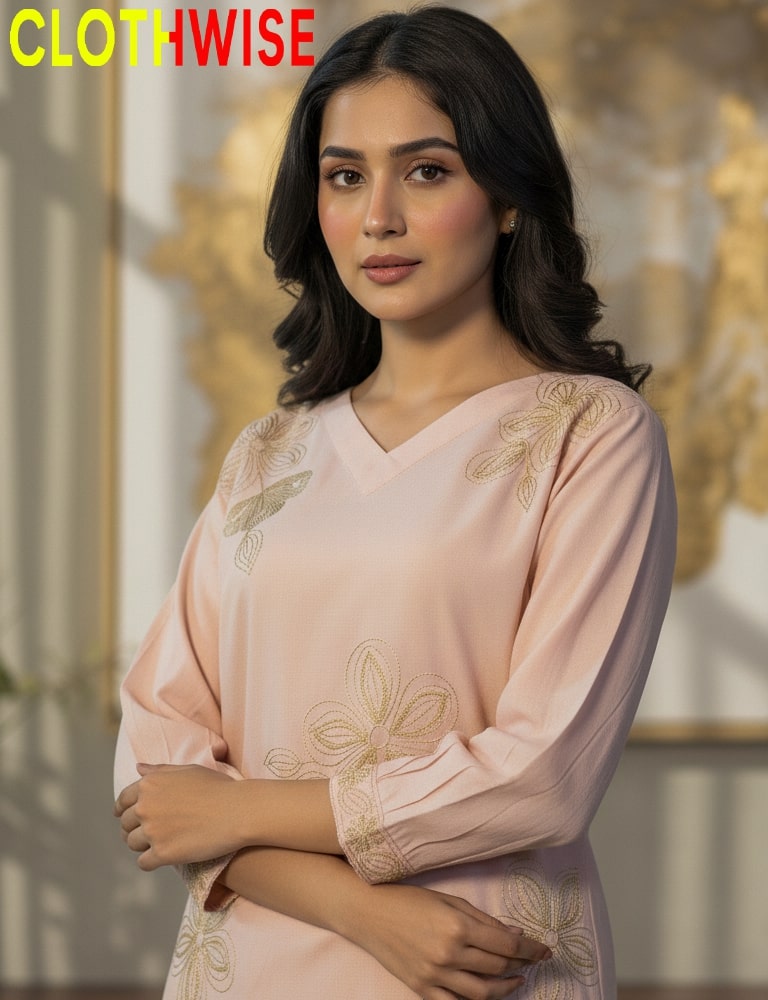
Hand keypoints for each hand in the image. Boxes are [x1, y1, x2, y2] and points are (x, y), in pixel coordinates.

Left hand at [114, 763, 243, 869]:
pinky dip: (151, 861)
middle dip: (134, 829)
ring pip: (132, 844)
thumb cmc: (218, 787)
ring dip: (142, 845)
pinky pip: (143, 862)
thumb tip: (138, 768)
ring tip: (159, 844)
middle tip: (149, 834)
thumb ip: (160, 770)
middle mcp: (145, 807)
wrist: (238, 810)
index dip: (123, 811)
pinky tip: (163, 857)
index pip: (122, 801)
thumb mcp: (188, 770)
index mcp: (149, 784)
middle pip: (126, 824)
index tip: (128, 818)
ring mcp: (153, 831)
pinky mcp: (162, 853)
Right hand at [345, 882, 549, 999]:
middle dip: (520, 965)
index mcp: (457, 927)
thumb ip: (484, 920)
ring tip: (516, 980)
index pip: (507, 945)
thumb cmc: (410, 900)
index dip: (531, 949)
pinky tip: (486, 993)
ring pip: (482, 993)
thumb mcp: (450, 901)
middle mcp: (449, 954)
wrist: (369, 913)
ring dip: (505, 988)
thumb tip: (516, 933)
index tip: (545, 951)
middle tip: (531, 961)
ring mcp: (434, 976)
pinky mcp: (421, 989)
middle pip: (497, 968)